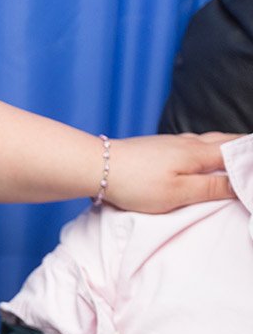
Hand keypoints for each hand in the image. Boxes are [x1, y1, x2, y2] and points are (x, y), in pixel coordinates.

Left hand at [106, 132, 239, 212]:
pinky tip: (201, 154)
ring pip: (209, 140)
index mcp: (199, 153)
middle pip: (227, 141)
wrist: (97, 166)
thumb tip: (244, 184)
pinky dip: (207, 147)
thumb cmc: (135, 183)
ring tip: (237, 155)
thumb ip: (212, 188)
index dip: (250, 160)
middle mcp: (189, 142)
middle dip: (245, 148)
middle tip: (250, 159)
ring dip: (227, 145)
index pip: (238, 152)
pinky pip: (192, 143)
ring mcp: (172, 142)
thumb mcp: (178, 193)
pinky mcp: (157, 146)